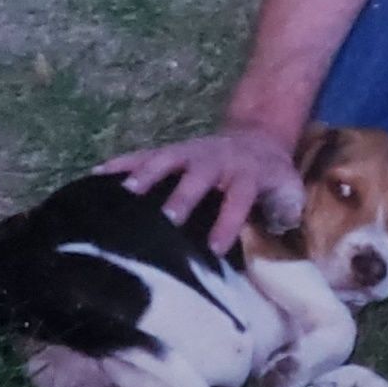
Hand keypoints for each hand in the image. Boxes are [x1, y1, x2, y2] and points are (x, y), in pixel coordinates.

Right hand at [99, 126, 303, 253]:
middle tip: (167, 217)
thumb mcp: (289, 191)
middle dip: (183, 195)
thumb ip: (286, 210)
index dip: (228, 222)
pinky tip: (98, 174)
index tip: (214, 248)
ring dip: (147, 173)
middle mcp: (216, 161)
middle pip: (199, 176)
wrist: (257, 138)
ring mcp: (191, 153)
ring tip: (125, 193)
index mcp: (246, 175)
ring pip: (167, 159)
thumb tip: (279, 230)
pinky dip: (122, 162)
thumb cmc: (271, 177)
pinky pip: (144, 154)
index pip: (238, 199)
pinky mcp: (173, 151)